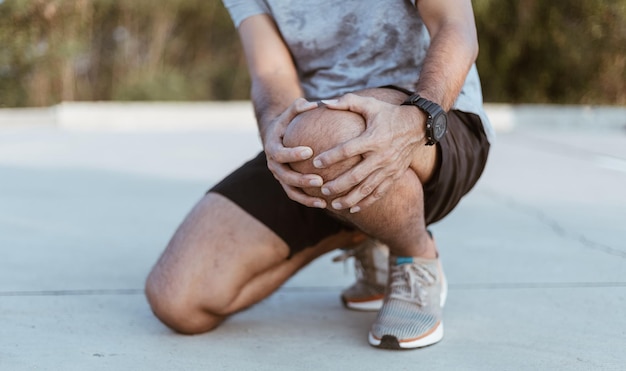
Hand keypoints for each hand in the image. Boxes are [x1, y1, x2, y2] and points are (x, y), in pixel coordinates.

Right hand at [262, 98, 326, 207]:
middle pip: (285, 176)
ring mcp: (280, 176)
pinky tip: (324, 204)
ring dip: (306, 197)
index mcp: (272, 147)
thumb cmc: (287, 122)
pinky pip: (297, 195)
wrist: (275, 137)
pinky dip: (309, 200)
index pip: (280, 153)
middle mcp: (273, 165)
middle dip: (302, 179)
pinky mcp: (287, 184)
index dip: (293, 153)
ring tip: (323, 201)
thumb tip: (315, 103)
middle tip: (320, 180)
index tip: (309, 151)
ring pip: (290, 190)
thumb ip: (299, 107)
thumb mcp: (289, 113)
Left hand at [314, 93, 424, 211]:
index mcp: (373, 138)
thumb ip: (346, 102)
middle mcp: (381, 156)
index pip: (348, 150)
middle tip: (322, 190)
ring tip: (334, 205)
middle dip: (337, 185)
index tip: (316, 162)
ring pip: (366, 189)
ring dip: (349, 199)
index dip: (331, 157)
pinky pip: (379, 193)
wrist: (419, 125)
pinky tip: (352, 209)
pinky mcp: (395, 176)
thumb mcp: (370, 103)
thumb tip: (323, 103)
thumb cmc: (390, 113)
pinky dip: (366, 203)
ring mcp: (389, 168)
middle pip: (355, 176)